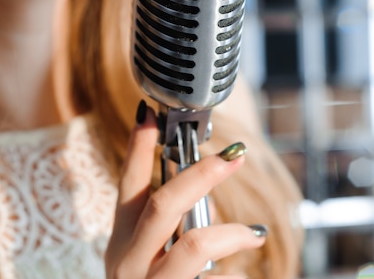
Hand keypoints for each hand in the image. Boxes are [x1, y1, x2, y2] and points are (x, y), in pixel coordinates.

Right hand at [105, 102, 265, 278]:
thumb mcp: (141, 258)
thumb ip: (162, 226)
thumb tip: (196, 182)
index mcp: (120, 242)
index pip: (127, 185)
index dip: (138, 148)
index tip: (150, 112)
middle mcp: (128, 261)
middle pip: (162, 205)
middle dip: (200, 174)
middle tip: (232, 156)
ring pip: (193, 245)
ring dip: (229, 232)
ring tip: (253, 233)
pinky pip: (206, 277)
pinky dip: (232, 266)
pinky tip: (241, 261)